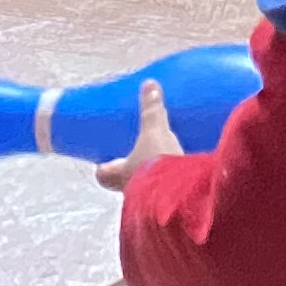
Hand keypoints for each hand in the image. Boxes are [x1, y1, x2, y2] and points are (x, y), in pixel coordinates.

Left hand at [92, 77, 179, 191]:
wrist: (182, 195)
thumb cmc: (157, 164)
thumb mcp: (154, 131)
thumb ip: (151, 110)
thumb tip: (149, 85)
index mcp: (120, 173)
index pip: (102, 174)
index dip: (103, 166)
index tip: (104, 158)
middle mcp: (131, 189)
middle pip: (123, 180)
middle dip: (130, 169)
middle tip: (138, 153)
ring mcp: (150, 199)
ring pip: (145, 186)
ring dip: (151, 176)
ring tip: (164, 160)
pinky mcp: (171, 200)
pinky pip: (167, 190)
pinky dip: (172, 182)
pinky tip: (182, 172)